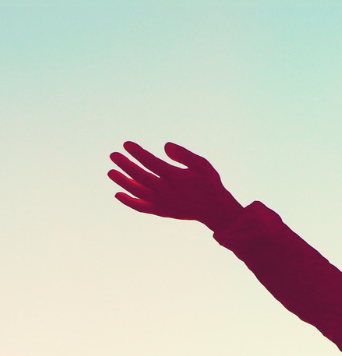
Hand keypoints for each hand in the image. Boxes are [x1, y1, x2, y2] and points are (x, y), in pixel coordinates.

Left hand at [109, 142, 241, 230]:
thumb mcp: (203, 165)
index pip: (150, 162)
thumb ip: (184, 154)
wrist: (215, 210)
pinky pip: (140, 207)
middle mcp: (166, 190)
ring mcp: (162, 202)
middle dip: (125, 164)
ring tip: (111, 172)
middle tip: (113, 155)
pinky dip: (128, 202)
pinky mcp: (161, 211)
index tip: (126, 144)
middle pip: (139, 176)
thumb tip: (165, 146)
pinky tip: (118, 194)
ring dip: (122, 182)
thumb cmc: (209, 184)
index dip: (137, 152)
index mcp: (175, 177)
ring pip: (136, 191)